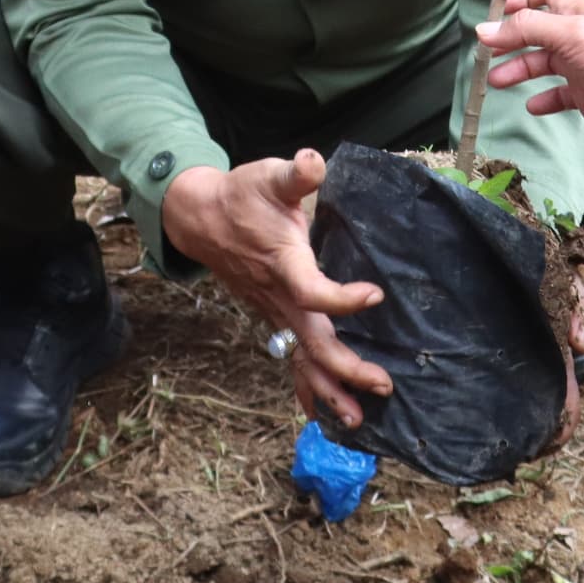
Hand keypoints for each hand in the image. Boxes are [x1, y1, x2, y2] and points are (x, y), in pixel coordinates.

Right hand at [161, 150, 390, 429]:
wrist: (201, 220)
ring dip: (329, 391)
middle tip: (382, 384)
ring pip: (301, 360)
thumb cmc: (242, 196)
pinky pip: (293, 360)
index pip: (311, 292)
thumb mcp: (268, 175)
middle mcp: (278, 297)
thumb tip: (314, 161)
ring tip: (358, 421)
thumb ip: (295, 173)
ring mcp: (274, 313)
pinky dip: (310, 388)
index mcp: (283, 264)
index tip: (374, 295)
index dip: (341, 299)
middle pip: (312, 343)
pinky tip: (328, 413)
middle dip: (345, 369)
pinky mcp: (275, 318)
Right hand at [476, 0, 583, 150]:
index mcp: (576, 13)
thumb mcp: (573, 34)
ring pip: (542, 64)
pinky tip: (531, 106)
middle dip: (509, 37)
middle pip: (535, 30)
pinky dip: (543, 100)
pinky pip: (560, 97)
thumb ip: (528, 29)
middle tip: (485, 51)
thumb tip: (485, 28)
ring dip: (518, 69)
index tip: (496, 9)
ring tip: (495, 80)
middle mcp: (578, 38)